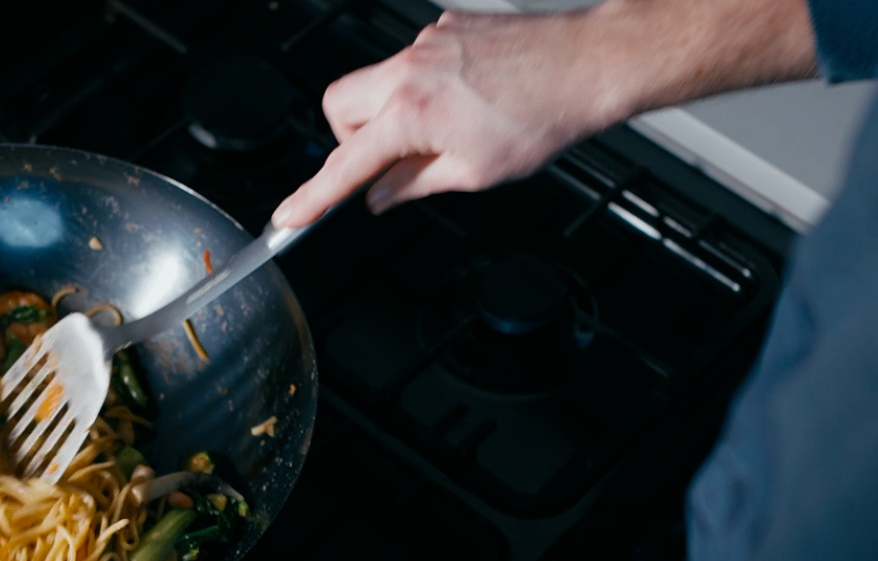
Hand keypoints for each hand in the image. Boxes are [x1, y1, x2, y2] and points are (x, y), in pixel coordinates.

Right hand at [272, 0, 817, 227]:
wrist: (588, 64)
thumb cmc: (544, 114)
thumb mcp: (474, 173)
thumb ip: (415, 185)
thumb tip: (382, 195)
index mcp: (412, 112)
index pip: (345, 163)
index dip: (314, 197)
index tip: (290, 217)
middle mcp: (410, 68)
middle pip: (340, 106)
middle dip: (351, 139)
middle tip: (386, 163)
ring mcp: (426, 42)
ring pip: (374, 81)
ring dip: (390, 114)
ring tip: (440, 134)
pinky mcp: (446, 27)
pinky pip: (412, 62)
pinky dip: (423, 89)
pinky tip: (465, 104)